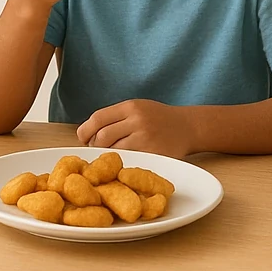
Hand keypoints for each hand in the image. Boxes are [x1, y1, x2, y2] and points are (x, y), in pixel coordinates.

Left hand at [77, 99, 194, 157]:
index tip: (82, 138)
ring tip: (109, 158)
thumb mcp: (138, 107)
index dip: (85, 130)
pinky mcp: (153, 154)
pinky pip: (129, 161)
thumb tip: (88, 132)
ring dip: (107, 157)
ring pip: (114, 151)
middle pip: (102, 136)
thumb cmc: (159, 118)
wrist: (189, 126)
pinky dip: (122, 164)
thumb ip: (116, 117)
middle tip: (96, 151)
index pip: (97, 118)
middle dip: (94, 146)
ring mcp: (145, 138)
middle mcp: (137, 120)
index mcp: (130, 106)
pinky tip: (123, 163)